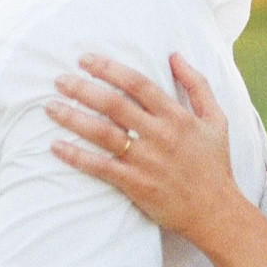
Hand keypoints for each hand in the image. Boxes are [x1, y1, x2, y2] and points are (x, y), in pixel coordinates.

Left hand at [48, 52, 247, 248]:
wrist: (216, 212)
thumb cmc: (215, 164)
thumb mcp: (217, 119)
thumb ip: (198, 84)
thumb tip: (175, 55)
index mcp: (177, 116)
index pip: (138, 84)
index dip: (109, 68)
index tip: (85, 59)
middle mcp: (160, 135)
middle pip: (114, 104)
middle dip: (83, 89)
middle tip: (59, 80)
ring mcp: (146, 161)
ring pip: (103, 133)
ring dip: (73, 118)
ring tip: (50, 107)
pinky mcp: (136, 184)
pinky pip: (101, 167)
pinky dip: (77, 157)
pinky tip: (56, 146)